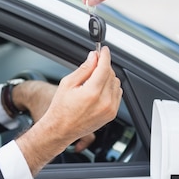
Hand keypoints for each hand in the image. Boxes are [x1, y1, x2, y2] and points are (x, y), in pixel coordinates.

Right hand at [16, 47, 121, 174]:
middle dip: (103, 66)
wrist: (61, 129)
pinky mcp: (112, 114)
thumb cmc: (61, 108)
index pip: (104, 67)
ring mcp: (110, 109)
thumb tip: (93, 57)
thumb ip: (84, 69)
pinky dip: (110, 88)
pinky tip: (98, 90)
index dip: (104, 56)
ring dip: (107, 77)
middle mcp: (104, 101)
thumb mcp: (68, 83)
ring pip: (116, 83)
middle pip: (111, 74)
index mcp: (92, 93)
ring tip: (92, 81)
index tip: (103, 50)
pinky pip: (117, 94)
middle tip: (92, 65)